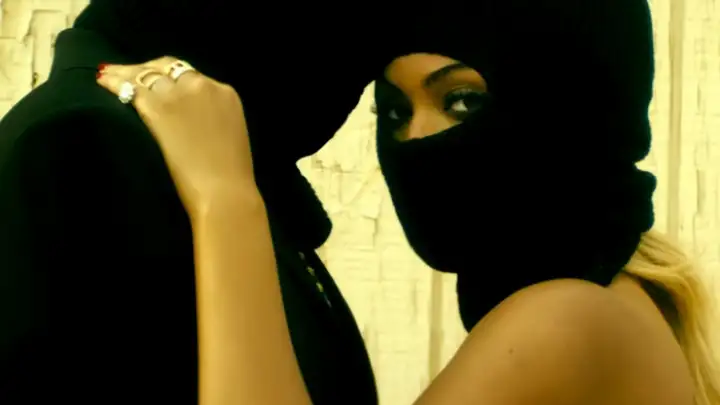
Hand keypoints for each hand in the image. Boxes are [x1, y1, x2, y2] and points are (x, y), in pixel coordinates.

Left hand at [97, 57, 258, 216]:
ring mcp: (180, 95)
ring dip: (125, 73)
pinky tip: (103, 82)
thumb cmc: (231, 177)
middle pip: (167, 67)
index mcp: (225, 94)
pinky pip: (131, 88)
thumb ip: (211, 120)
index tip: (156, 80)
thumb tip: (193, 122)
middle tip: (128, 74)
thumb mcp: (229, 136)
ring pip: (146, 74)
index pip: (191, 75)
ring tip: (107, 74)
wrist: (225, 193)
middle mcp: (204, 86)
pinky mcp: (159, 108)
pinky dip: (114, 83)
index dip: (169, 76)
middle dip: (146, 69)